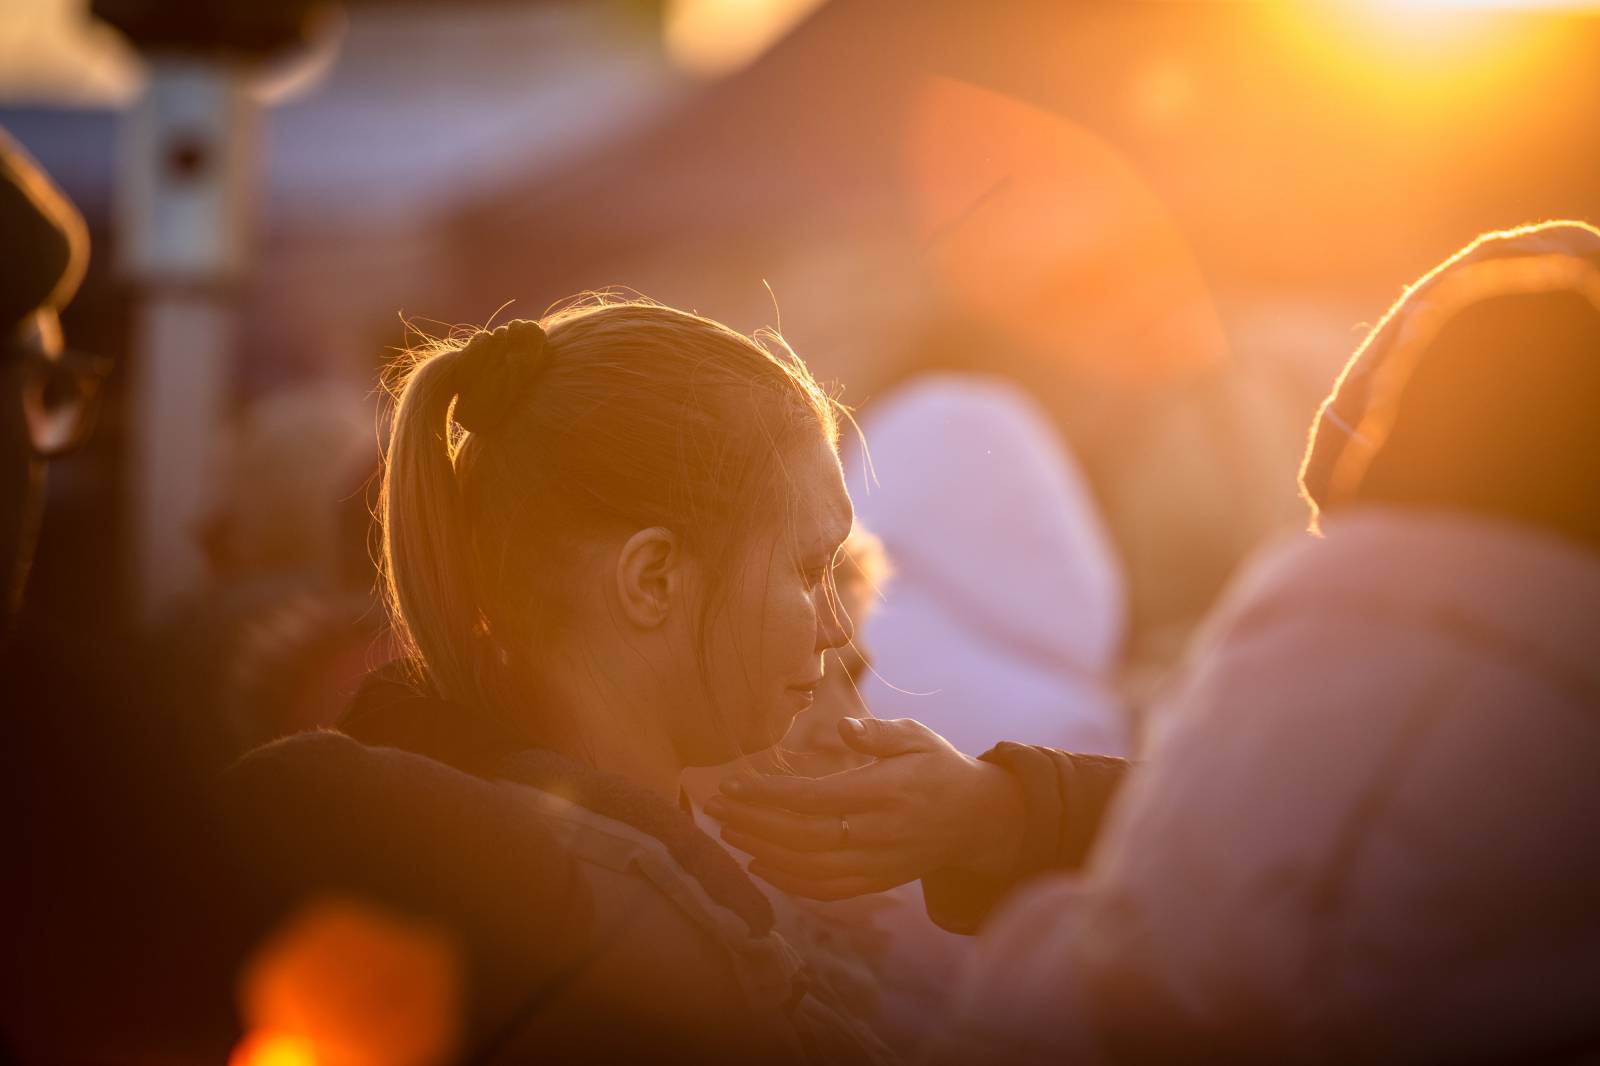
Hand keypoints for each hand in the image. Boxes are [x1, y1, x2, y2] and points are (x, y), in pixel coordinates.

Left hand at [705, 717, 1024, 900]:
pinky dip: (788, 882)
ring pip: (809, 868)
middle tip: (713, 808)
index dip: (769, 796)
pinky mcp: (877, 882)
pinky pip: (826, 889)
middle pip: (803, 836)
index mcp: (886, 793)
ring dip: (762, 853)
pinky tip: (759, 865)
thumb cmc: (938, 767)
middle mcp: (879, 834)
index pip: (815, 799)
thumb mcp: (917, 737)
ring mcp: (878, 863)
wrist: (976, 819)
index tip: (733, 786)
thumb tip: (843, 726)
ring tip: (728, 833)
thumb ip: (879, 733)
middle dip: (752, 824)